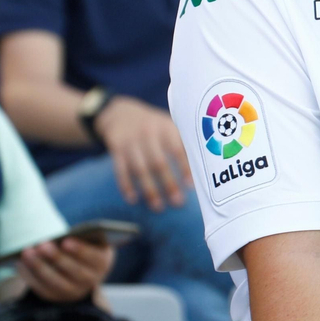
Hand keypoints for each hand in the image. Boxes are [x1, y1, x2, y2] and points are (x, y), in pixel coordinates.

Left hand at [18, 236, 113, 302]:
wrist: (79, 267)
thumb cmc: (82, 244)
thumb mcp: (87, 239)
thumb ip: (81, 236)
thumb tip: (59, 236)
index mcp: (102, 262)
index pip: (94, 258)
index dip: (80, 250)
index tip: (65, 241)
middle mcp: (91, 280)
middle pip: (74, 271)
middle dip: (56, 257)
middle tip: (42, 244)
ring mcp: (73, 291)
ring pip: (55, 282)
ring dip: (39, 266)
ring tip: (27, 251)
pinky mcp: (55, 296)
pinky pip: (41, 288)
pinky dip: (30, 275)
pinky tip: (19, 262)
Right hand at [94, 97, 190, 211]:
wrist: (120, 113)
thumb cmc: (153, 125)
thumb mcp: (168, 125)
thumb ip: (182, 142)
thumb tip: (203, 166)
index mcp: (165, 128)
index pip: (177, 149)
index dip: (184, 167)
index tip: (191, 185)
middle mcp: (148, 134)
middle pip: (158, 162)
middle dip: (168, 184)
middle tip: (178, 202)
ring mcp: (131, 142)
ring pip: (140, 169)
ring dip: (149, 190)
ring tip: (158, 207)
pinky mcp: (116, 149)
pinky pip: (120, 170)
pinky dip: (126, 185)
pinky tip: (133, 199)